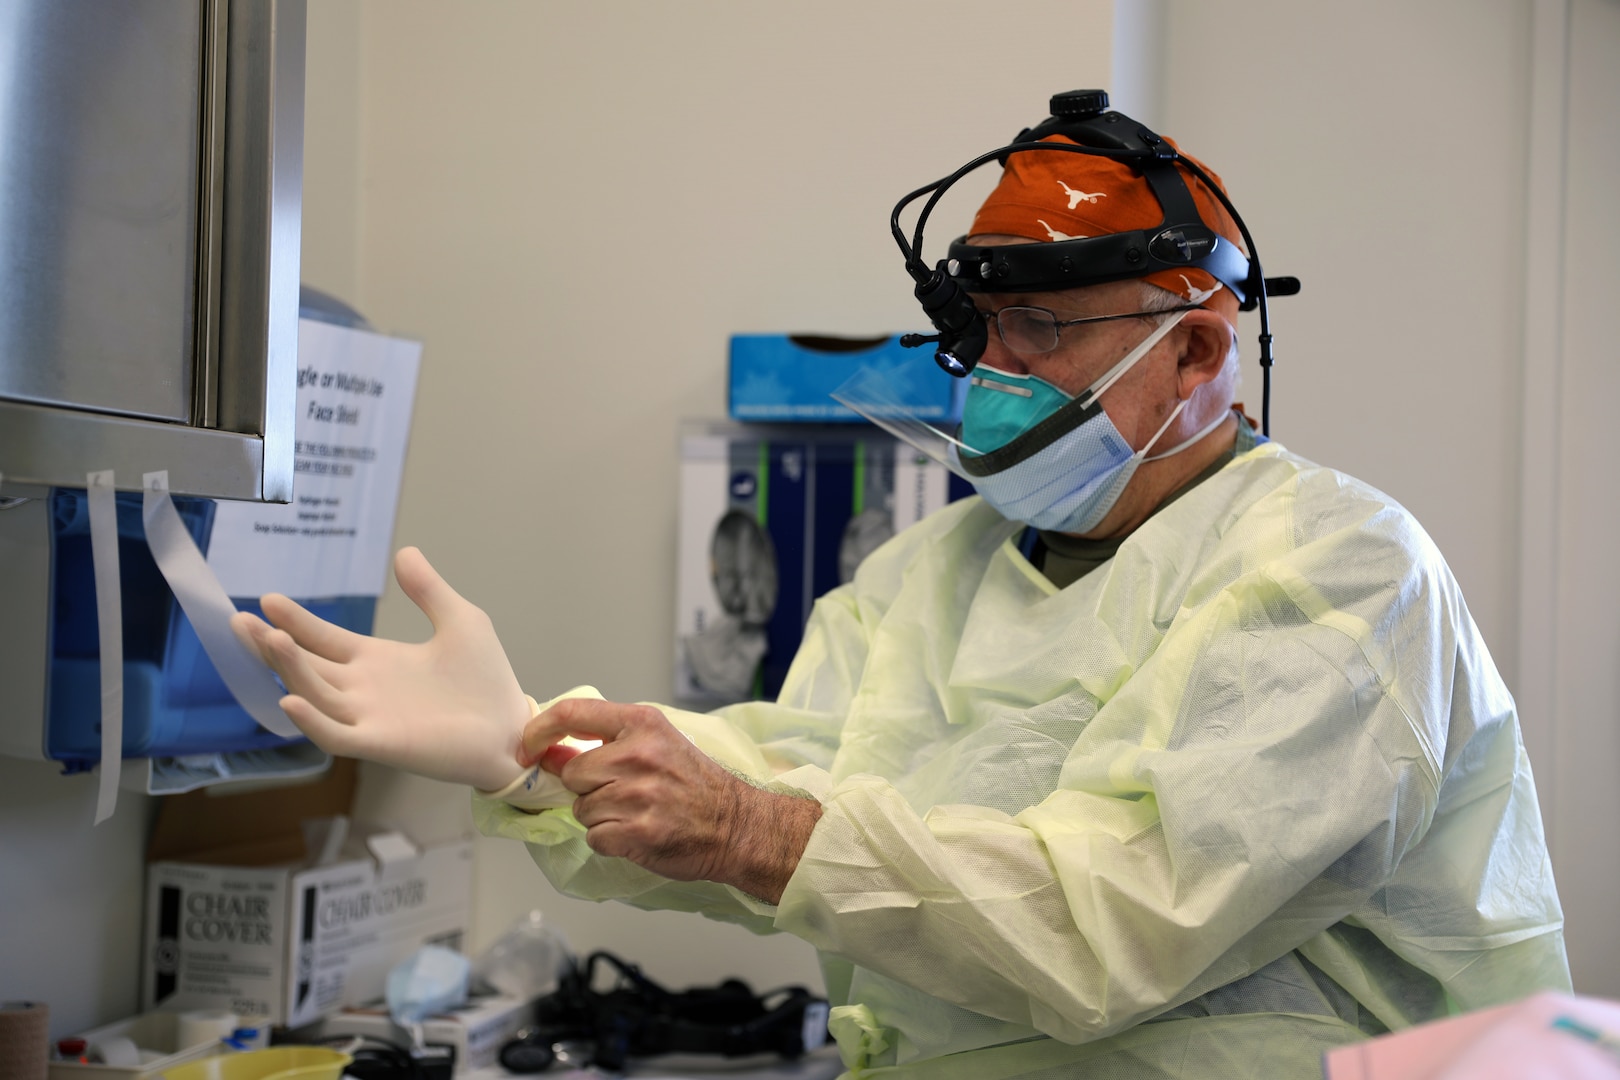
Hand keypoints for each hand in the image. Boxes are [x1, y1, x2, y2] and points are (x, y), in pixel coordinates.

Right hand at [230, 546, 532, 790]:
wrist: (510, 728)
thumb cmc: (486, 680)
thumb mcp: (459, 621)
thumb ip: (429, 591)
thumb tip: (404, 552)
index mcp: (376, 661)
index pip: (323, 639)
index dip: (295, 621)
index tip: (267, 600)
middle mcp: (362, 689)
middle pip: (305, 665)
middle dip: (273, 644)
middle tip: (241, 620)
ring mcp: (367, 717)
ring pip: (314, 693)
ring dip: (289, 669)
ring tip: (269, 640)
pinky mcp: (381, 744)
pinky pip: (335, 734)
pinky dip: (311, 720)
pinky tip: (291, 699)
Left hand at [520, 698, 820, 902]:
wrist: (736, 825)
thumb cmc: (696, 784)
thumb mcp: (656, 744)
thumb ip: (605, 744)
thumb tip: (549, 753)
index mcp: (641, 723)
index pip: (571, 714)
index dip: (538, 732)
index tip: (526, 748)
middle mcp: (638, 754)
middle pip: (574, 774)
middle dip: (588, 789)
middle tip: (622, 793)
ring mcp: (638, 794)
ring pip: (583, 809)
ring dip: (602, 817)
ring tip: (637, 813)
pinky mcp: (638, 831)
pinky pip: (595, 837)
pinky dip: (610, 841)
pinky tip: (638, 833)